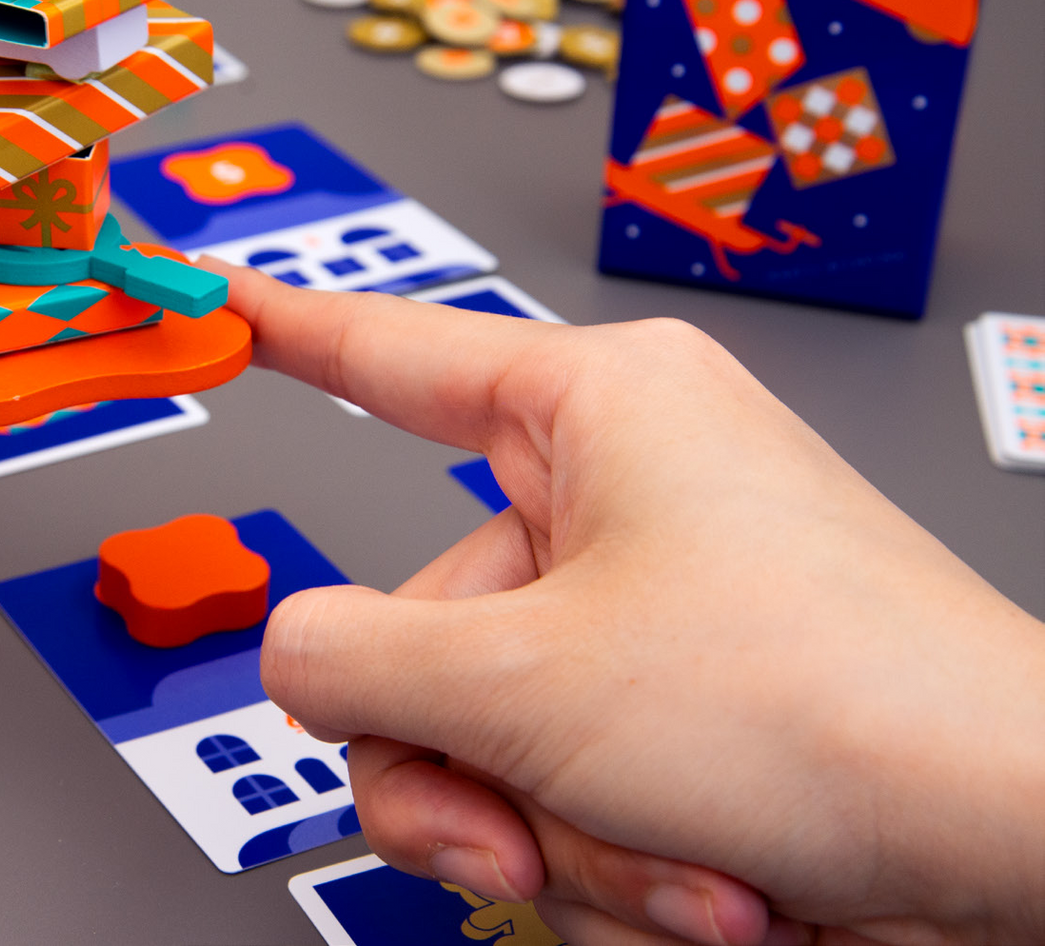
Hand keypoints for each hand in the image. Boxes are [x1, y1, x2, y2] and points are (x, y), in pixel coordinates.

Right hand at [218, 267, 1044, 944]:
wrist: (1025, 851)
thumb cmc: (840, 707)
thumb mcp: (523, 686)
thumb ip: (348, 660)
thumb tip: (298, 656)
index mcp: (597, 412)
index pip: (390, 354)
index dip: (285, 328)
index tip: (213, 294)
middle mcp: (627, 499)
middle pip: (424, 631)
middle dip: (463, 769)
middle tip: (507, 829)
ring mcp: (660, 611)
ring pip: (489, 733)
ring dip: (554, 836)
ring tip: (668, 865)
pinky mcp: (692, 712)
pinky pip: (567, 788)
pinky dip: (616, 862)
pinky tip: (708, 883)